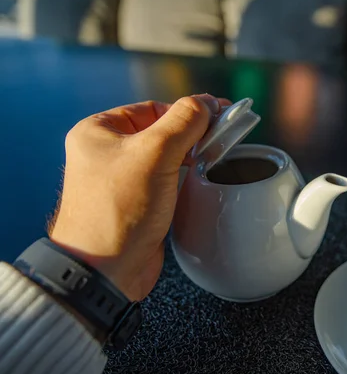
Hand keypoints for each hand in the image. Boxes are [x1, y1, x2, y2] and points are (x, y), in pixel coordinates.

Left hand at [49, 94, 230, 300]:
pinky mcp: (137, 202)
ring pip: (165, 156)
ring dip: (189, 154)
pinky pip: (165, 179)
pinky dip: (184, 175)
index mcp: (99, 131)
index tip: (219, 112)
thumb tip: (206, 103)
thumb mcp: (154, 154)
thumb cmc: (118, 210)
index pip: (152, 108)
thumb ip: (183, 122)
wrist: (105, 270)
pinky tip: (200, 175)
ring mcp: (122, 179)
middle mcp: (107, 153)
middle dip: (191, 133)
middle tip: (221, 134)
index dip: (187, 110)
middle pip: (160, 131)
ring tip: (213, 154)